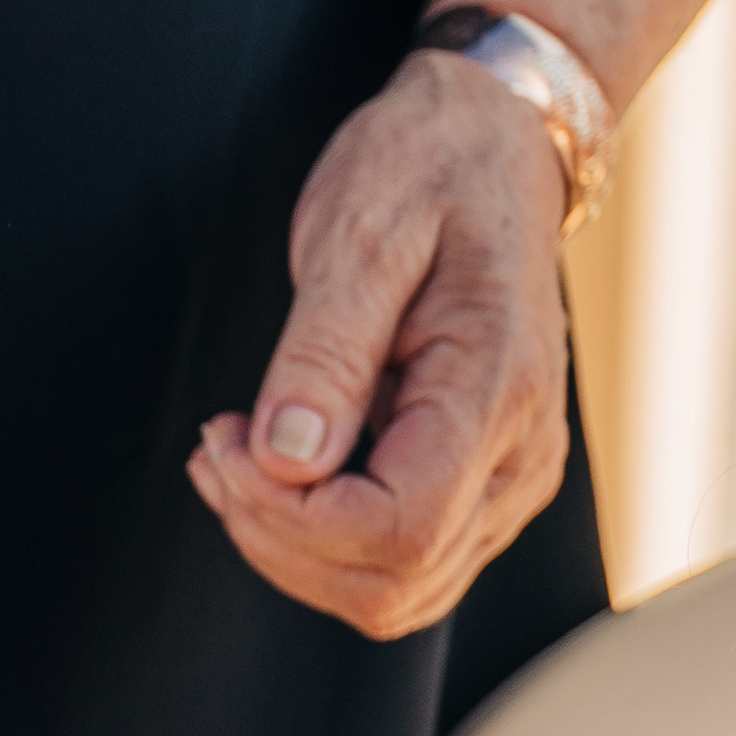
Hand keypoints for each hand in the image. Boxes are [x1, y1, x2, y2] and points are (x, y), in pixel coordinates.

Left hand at [186, 50, 570, 640]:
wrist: (495, 142)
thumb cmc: (427, 169)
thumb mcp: (361, 231)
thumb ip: (324, 352)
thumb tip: (287, 460)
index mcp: (498, 389)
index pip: (398, 527)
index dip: (290, 518)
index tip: (224, 440)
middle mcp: (520, 454)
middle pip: (392, 583)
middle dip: (277, 539)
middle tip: (214, 447)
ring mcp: (509, 480)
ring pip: (394, 594)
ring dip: (293, 550)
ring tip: (233, 456)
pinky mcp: (482, 485)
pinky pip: (400, 563)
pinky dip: (321, 540)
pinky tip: (276, 468)